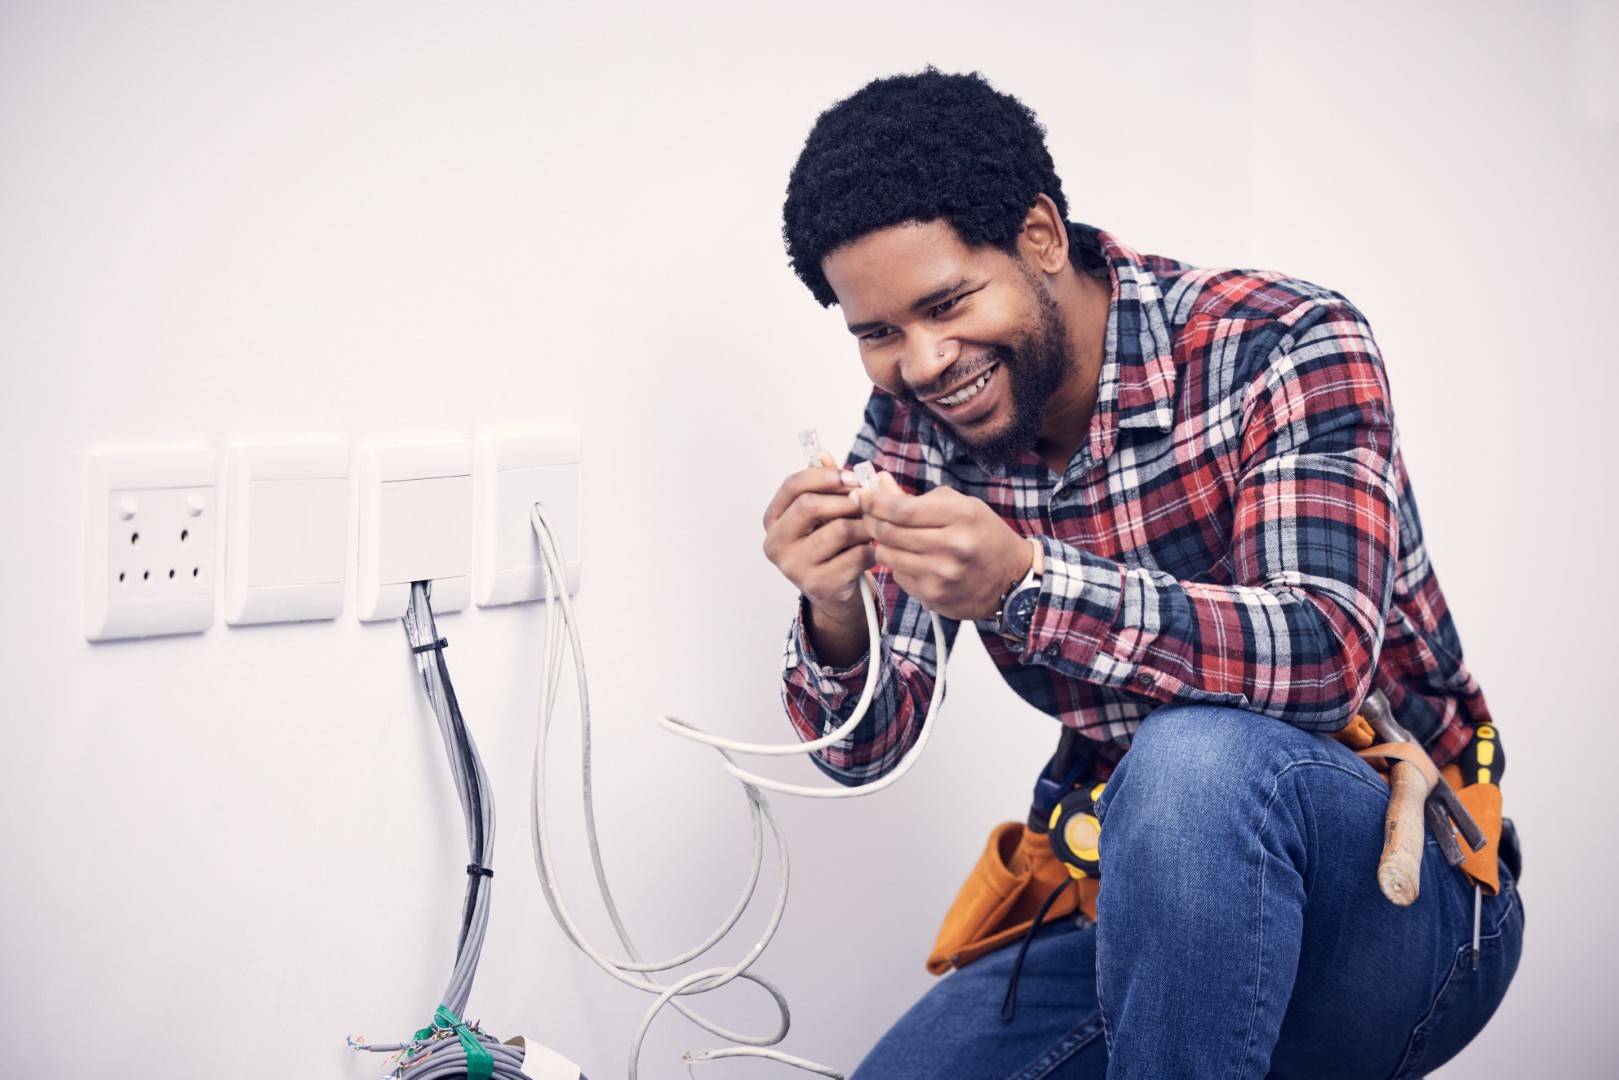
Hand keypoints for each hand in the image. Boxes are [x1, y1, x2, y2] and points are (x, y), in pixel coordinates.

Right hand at [762, 452, 874, 662]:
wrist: (836, 598)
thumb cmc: (830, 548)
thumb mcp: (824, 515)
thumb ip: (823, 484)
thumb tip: (822, 453)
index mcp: (773, 520)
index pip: (793, 485)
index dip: (825, 476)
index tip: (852, 477)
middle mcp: (775, 544)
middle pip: (811, 505)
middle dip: (847, 500)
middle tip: (868, 503)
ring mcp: (794, 567)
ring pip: (840, 530)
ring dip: (864, 527)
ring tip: (869, 531)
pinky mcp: (818, 585)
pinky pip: (856, 555)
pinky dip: (871, 552)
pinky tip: (869, 555)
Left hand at [852, 473, 1031, 620]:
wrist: (1012, 580)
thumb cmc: (984, 536)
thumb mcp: (959, 506)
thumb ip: (916, 498)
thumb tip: (878, 482)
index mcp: (960, 517)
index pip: (901, 509)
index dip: (873, 501)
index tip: (858, 494)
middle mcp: (951, 547)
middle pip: (888, 532)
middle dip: (870, 519)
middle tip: (865, 513)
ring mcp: (941, 576)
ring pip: (886, 555)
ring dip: (882, 543)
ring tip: (892, 536)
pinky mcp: (934, 597)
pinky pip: (898, 576)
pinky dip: (898, 564)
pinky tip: (913, 559)